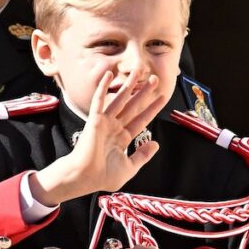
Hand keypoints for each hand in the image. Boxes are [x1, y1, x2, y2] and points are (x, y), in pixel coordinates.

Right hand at [32, 71, 165, 204]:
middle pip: (133, 105)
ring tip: (139, 71)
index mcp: (123, 137)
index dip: (152, 108)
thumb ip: (143, 155)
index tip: (162, 98)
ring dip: (129, 85)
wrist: (85, 177)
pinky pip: (99, 100)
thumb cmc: (103, 176)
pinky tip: (108, 75)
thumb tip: (155, 143)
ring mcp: (105, 122)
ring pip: (120, 99)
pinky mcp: (95, 120)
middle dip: (145, 93)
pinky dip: (103, 88)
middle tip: (155, 79)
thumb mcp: (129, 167)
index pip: (141, 119)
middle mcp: (115, 127)